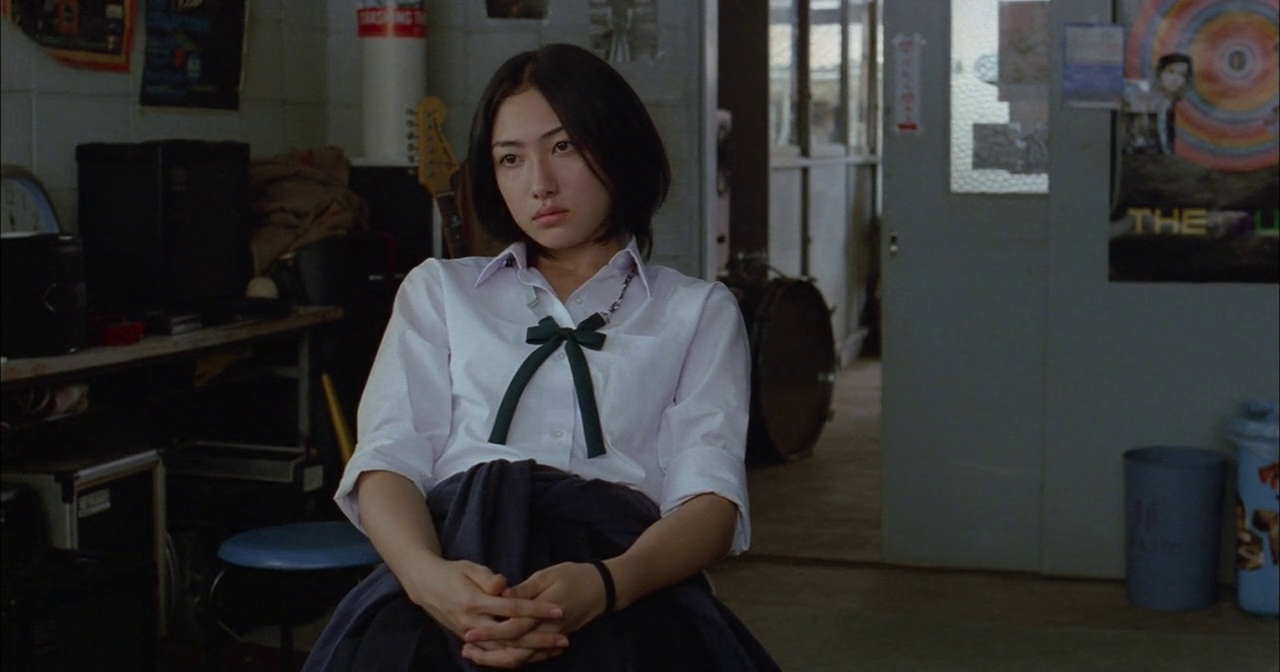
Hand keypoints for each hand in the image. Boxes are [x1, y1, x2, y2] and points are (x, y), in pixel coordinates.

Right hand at [401, 557, 567, 659]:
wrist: (426, 587)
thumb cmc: (452, 573)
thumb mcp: (469, 568)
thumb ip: (487, 578)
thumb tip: (503, 584)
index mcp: (474, 602)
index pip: (512, 608)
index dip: (536, 610)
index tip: (558, 609)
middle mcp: (473, 624)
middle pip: (512, 638)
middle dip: (540, 640)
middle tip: (564, 639)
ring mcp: (471, 636)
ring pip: (504, 653)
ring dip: (531, 653)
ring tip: (555, 650)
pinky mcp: (472, 642)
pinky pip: (496, 655)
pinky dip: (516, 657)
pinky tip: (535, 654)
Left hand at [463, 562, 606, 649]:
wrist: (604, 589)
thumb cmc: (575, 576)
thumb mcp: (549, 575)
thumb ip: (525, 589)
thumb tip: (502, 595)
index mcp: (543, 613)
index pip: (512, 628)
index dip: (490, 632)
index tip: (468, 633)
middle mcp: (547, 630)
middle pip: (514, 650)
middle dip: (488, 652)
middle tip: (466, 650)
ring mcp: (551, 637)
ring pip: (522, 656)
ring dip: (498, 658)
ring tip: (476, 655)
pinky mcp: (553, 638)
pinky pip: (532, 655)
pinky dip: (514, 657)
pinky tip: (498, 655)